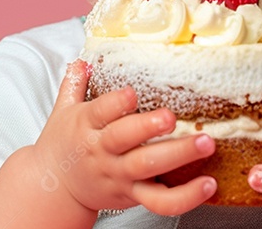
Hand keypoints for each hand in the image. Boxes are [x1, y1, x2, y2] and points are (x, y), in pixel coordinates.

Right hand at [31, 59, 216, 215]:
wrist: (54, 189)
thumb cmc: (62, 147)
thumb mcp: (62, 111)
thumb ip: (74, 84)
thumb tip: (81, 60)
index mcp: (86, 125)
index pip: (100, 112)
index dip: (116, 103)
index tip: (131, 93)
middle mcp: (103, 150)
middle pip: (125, 139)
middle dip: (149, 127)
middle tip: (172, 117)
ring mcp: (119, 174)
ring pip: (148, 168)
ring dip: (178, 155)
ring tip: (204, 144)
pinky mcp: (133, 195)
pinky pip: (161, 201)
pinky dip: (186, 196)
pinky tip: (208, 184)